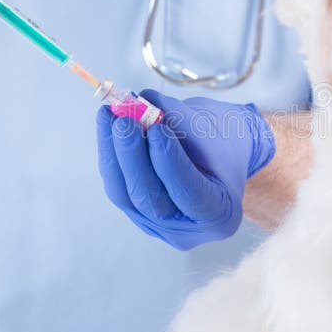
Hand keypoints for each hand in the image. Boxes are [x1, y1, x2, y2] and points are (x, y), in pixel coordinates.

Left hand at [96, 90, 275, 249]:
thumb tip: (144, 102)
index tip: (159, 128)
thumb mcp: (216, 129)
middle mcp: (186, 229)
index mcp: (219, 216)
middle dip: (133, 157)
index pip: (191, 194)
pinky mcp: (136, 210)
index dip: (170, 162)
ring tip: (110, 115)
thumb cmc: (224, 141)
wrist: (218, 153)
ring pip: (124, 194)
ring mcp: (157, 224)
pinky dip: (110, 152)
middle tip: (125, 120)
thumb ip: (181, 118)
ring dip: (113, 152)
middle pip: (150, 199)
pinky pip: (117, 185)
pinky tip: (107, 124)